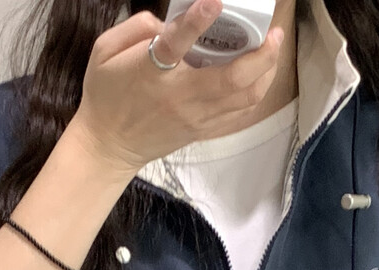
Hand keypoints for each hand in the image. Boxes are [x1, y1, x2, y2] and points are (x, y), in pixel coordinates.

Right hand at [74, 0, 286, 173]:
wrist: (108, 147)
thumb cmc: (106, 96)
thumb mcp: (104, 52)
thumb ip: (134, 28)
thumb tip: (167, 21)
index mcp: (151, 74)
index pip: (176, 44)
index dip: (197, 21)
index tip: (215, 2)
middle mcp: (179, 98)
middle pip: (231, 79)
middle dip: (261, 55)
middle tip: (274, 33)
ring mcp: (195, 118)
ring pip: (243, 98)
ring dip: (265, 74)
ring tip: (272, 52)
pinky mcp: (201, 131)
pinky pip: (238, 115)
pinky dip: (254, 95)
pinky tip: (260, 78)